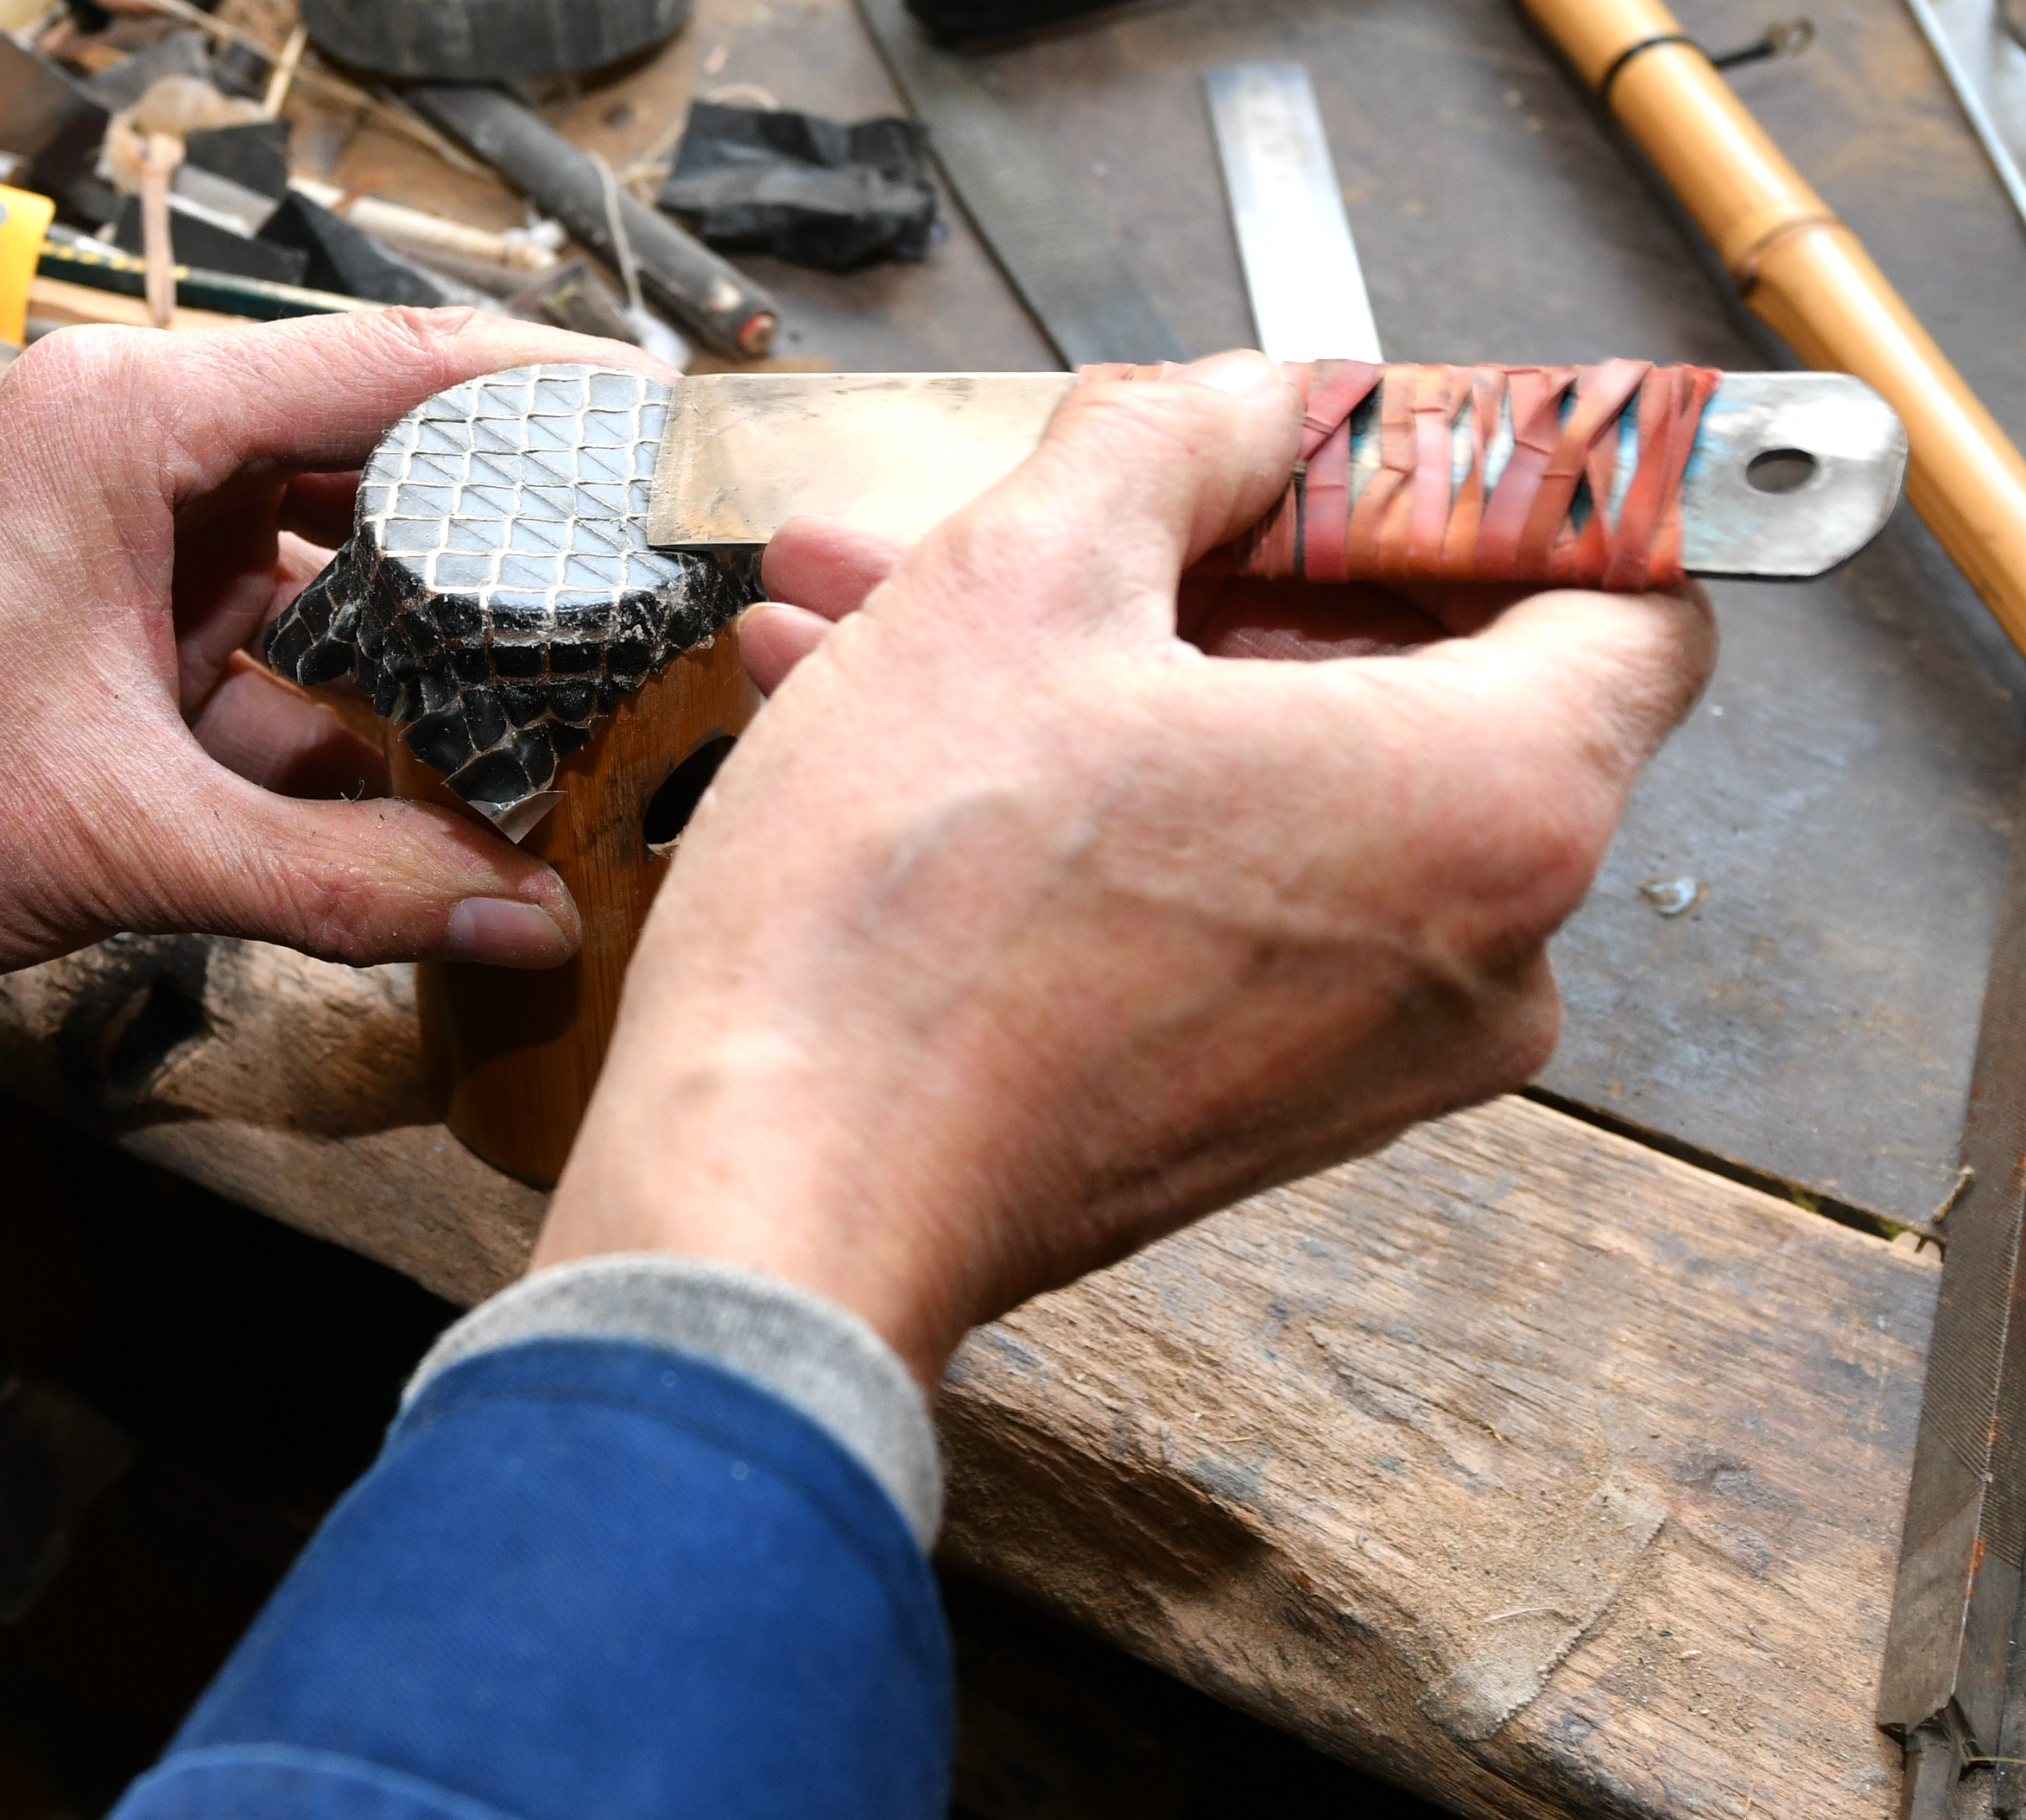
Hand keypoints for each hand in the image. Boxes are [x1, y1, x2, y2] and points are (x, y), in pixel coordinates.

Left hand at [0, 308, 674, 983]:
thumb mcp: (124, 845)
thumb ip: (345, 884)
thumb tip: (526, 918)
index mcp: (130, 423)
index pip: (397, 365)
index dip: (555, 390)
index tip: (675, 427)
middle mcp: (140, 440)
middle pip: (388, 447)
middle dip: (520, 516)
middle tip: (657, 571)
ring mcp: (135, 521)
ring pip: (346, 544)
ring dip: (446, 616)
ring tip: (586, 671)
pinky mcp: (129, 600)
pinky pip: (288, 620)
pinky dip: (363, 684)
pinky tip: (455, 753)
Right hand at [537, 352, 1714, 1385]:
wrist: (780, 1202)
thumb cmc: (905, 927)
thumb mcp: (1023, 581)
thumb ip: (1175, 437)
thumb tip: (1246, 407)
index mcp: (1496, 799)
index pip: (1625, 585)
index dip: (1488, 485)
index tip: (1348, 444)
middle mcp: (1480, 950)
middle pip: (1407, 675)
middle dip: (1205, 563)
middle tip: (1060, 497)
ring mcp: (1368, 1048)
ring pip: (1275, 781)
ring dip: (1101, 668)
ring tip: (897, 600)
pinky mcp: (1255, 1104)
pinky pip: (1222, 892)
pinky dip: (1100, 801)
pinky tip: (910, 725)